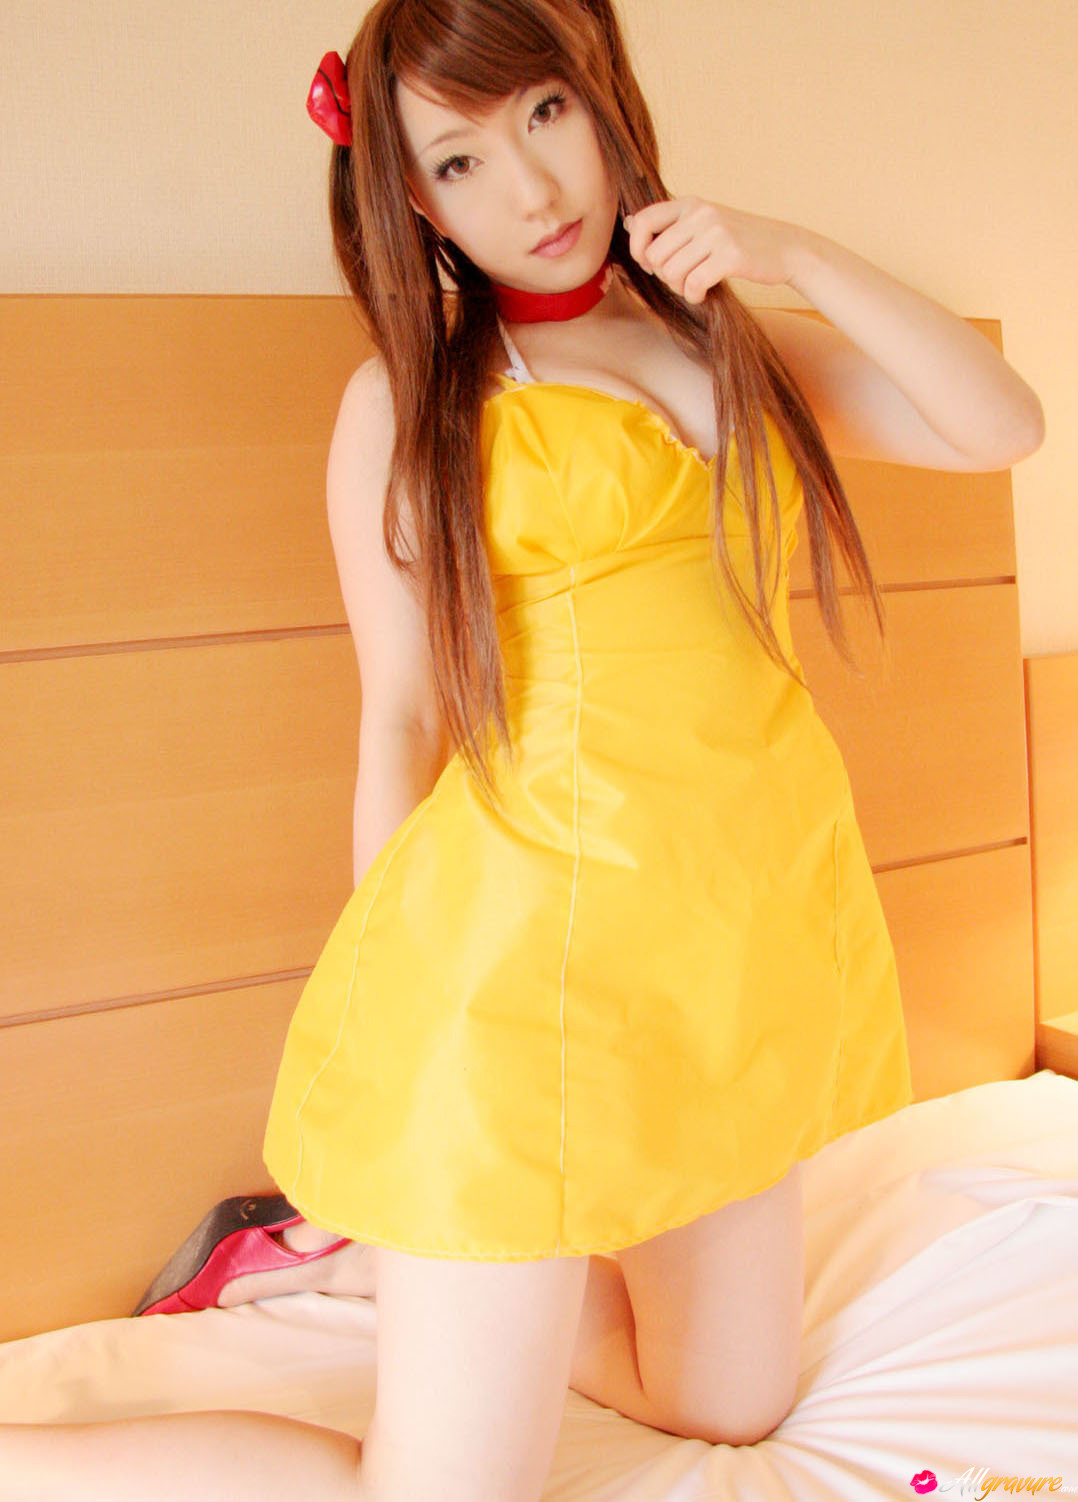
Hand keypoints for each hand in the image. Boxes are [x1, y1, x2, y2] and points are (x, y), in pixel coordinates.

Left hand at [623, 196, 802, 301]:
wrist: (786, 248)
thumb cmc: (741, 240)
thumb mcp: (705, 223)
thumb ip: (670, 224)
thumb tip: (629, 223)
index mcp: (691, 203)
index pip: (643, 222)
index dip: (638, 249)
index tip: (651, 264)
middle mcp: (701, 213)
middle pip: (655, 257)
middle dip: (664, 276)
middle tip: (683, 279)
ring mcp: (716, 233)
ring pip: (672, 273)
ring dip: (681, 288)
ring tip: (696, 285)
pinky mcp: (731, 256)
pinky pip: (693, 285)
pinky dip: (695, 296)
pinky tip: (704, 294)